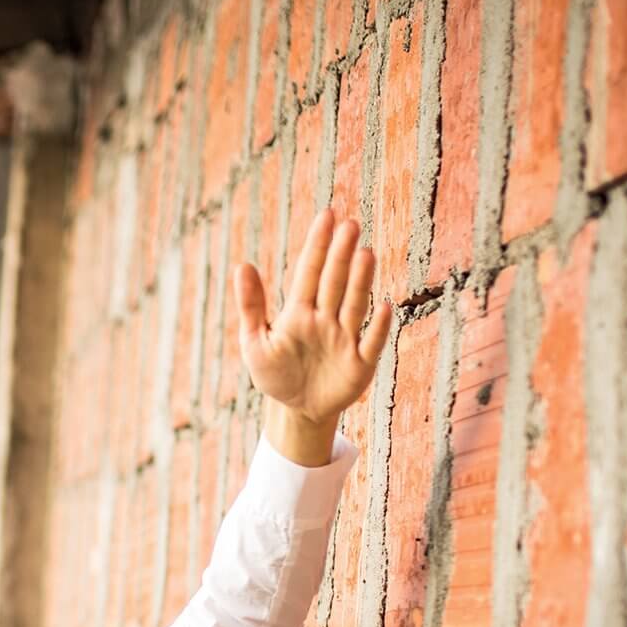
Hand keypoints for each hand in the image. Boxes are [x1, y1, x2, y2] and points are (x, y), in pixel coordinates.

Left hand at [235, 209, 391, 461]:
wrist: (296, 411)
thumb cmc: (276, 373)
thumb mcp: (255, 342)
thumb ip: (252, 305)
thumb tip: (243, 265)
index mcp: (299, 312)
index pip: (309, 272)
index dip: (317, 245)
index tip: (327, 215)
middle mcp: (326, 319)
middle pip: (334, 283)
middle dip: (340, 255)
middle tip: (350, 224)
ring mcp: (346, 339)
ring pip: (353, 305)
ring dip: (360, 282)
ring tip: (364, 254)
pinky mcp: (361, 364)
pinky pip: (371, 342)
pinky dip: (377, 327)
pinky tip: (383, 306)